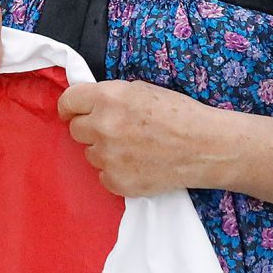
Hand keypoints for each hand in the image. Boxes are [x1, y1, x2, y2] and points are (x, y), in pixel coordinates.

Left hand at [57, 79, 222, 196]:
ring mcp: (108, 157)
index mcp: (107, 98)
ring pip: (90, 154)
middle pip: (76, 130)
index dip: (71, 107)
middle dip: (90, 129)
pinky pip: (103, 176)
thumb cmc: (178, 113)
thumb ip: (108, 96)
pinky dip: (116, 172)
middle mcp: (102, 126)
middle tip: (114, 130)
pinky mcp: (117, 182)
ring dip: (104, 151)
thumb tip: (87, 104)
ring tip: (133, 148)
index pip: (68, 102)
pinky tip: (138, 165)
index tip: (74, 112)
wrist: (205, 147)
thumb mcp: (139, 90)